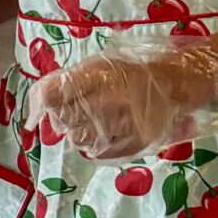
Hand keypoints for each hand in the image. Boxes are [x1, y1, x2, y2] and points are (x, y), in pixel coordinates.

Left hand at [24, 42, 217, 160]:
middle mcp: (110, 98)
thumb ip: (72, 80)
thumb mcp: (101, 65)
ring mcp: (125, 122)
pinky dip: (95, 148)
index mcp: (98, 74)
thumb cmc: (133, 71)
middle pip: (63, 120)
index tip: (39, 110)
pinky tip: (103, 137)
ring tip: (93, 123)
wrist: (178, 82)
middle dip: (62, 119)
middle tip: (72, 114)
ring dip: (79, 135)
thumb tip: (40, 101)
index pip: (52, 94)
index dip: (41, 103)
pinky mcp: (137, 141)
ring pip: (79, 139)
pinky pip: (100, 153)